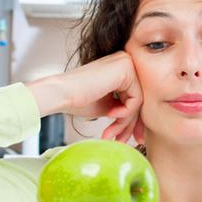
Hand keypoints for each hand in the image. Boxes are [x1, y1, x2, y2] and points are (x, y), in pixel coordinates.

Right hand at [26, 51, 144, 143]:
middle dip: (130, 124)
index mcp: (121, 68)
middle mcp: (126, 62)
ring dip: (125, 121)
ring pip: (138, 101)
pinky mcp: (126, 68)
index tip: (129, 137)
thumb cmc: (78, 99)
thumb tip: (140, 125)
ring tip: (111, 131)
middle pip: (138, 99)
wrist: (61, 94)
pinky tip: (111, 114)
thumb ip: (125, 109)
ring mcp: (127, 63)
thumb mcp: (109, 106)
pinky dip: (125, 112)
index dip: (133, 121)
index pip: (135, 97)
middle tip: (122, 139)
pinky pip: (136, 98)